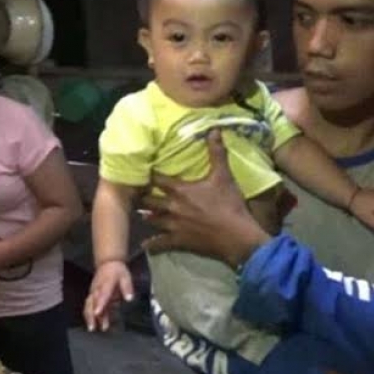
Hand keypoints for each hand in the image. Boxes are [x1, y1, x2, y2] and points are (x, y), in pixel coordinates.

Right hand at [83, 260, 133, 331]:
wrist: (108, 263)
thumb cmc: (117, 271)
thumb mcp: (125, 276)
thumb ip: (127, 287)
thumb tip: (129, 298)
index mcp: (106, 282)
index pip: (102, 294)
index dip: (100, 303)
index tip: (97, 312)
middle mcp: (97, 289)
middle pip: (91, 302)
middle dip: (91, 314)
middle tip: (92, 326)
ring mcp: (94, 293)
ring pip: (88, 306)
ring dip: (90, 317)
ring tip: (93, 328)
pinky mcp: (93, 296)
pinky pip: (90, 307)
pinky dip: (92, 316)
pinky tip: (96, 325)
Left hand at [140, 130, 271, 267]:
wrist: (236, 236)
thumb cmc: (229, 204)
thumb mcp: (224, 176)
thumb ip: (216, 152)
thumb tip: (214, 129)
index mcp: (180, 190)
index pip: (157, 179)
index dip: (149, 175)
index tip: (142, 171)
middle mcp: (171, 207)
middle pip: (149, 200)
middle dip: (143, 196)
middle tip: (136, 192)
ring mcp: (173, 226)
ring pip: (152, 220)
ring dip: (146, 216)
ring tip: (140, 213)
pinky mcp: (179, 241)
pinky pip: (160, 243)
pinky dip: (152, 243)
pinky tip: (145, 244)